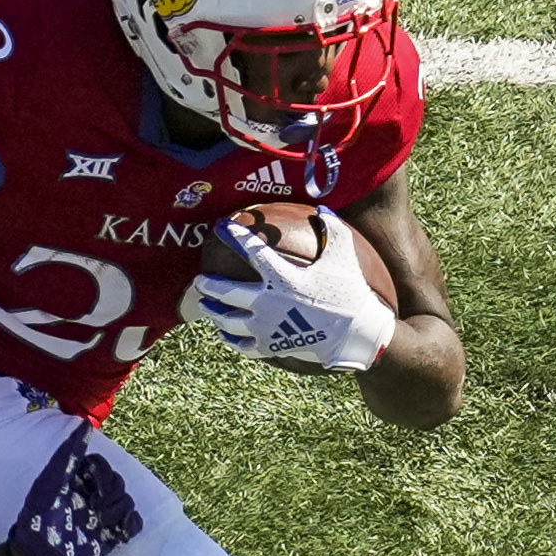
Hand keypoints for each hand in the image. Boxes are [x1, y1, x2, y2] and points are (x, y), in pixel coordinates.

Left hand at [9, 428, 140, 555]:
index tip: (93, 483)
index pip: (101, 466)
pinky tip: (118, 532)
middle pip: (118, 482)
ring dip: (116, 512)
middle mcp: (90, 495)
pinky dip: (131, 525)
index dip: (102, 473)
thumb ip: (68, 455)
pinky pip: (135, 523)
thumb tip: (84, 425)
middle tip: (94, 507)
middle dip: (110, 494)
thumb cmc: (39, 520)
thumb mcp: (51, 483)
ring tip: (98, 524)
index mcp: (75, 481)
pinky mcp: (111, 535)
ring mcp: (102, 515)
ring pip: (127, 502)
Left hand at [192, 212, 395, 372]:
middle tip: (199, 279)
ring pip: (227, 320)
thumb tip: (322, 208)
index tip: (223, 227)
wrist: (356, 334)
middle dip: (208, 285)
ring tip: (204, 305)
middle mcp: (268, 303)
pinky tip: (224, 332)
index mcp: (283, 278)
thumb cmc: (350, 291)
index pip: (253, 252)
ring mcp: (266, 327)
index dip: (236, 236)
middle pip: (226, 293)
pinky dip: (229, 338)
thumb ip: (332, 228)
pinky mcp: (270, 347)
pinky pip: (240, 344)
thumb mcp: (343, 255)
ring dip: (213, 312)